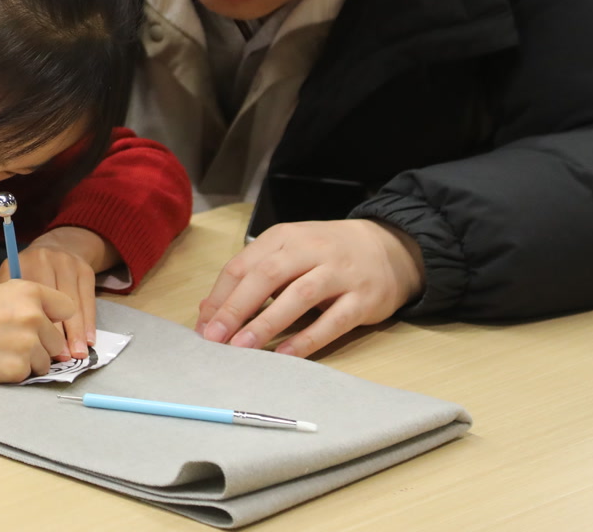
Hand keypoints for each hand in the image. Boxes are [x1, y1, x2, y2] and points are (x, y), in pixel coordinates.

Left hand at [0, 226, 117, 358]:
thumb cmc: (31, 271)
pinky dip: (89, 322)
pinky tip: (89, 340)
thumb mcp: (12, 277)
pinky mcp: (85, 269)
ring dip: (76, 332)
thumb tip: (1, 333)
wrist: (60, 244)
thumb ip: (4, 299)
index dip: (33, 325)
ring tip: (78, 355)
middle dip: (57, 333)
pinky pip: (88, 300)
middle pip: (51, 302)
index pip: (27, 298)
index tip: (36, 348)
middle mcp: (44, 259)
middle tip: (61, 359)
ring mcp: (66, 262)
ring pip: (73, 303)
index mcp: (20, 263)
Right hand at [0, 280, 77, 382]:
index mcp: (30, 291)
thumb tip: (52, 323)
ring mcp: (27, 343)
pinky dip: (13, 373)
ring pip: (45, 362)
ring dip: (27, 361)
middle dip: (41, 346)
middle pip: (58, 341)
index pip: (67, 308)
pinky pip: (27, 376)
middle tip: (11, 343)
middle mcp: (34, 316)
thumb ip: (28, 303)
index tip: (48, 327)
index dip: (57, 320)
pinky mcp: (16, 368)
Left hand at [195, 219, 423, 359]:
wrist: (389, 247)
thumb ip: (252, 277)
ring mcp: (339, 272)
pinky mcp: (363, 297)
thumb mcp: (288, 253)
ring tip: (242, 348)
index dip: (221, 296)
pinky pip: (333, 320)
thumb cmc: (327, 253)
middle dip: (236, 308)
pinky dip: (308, 339)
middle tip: (215, 338)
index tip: (203, 326)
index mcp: (284, 237)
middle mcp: (310, 249)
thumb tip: (209, 310)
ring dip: (267, 323)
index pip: (243, 265)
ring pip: (299, 296)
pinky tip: (285, 355)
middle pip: (267, 277)